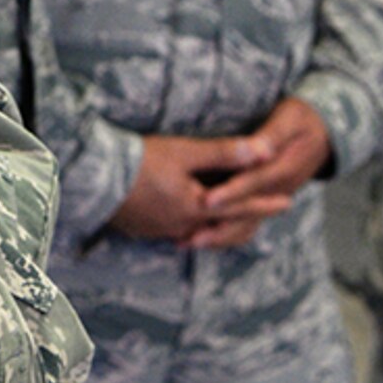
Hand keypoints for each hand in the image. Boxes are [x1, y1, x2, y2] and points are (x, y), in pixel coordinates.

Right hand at [106, 133, 273, 243]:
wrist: (95, 176)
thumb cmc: (141, 161)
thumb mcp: (186, 152)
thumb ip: (226, 154)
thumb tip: (264, 151)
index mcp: (196, 208)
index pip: (240, 206)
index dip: (264, 202)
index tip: (287, 203)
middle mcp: (181, 226)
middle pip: (220, 225)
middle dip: (242, 217)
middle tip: (263, 215)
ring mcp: (159, 230)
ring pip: (196, 231)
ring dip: (213, 225)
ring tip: (225, 219)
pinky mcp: (141, 229)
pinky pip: (173, 231)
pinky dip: (187, 226)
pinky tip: (185, 223)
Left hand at [188, 98, 330, 250]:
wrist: (324, 135)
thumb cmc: (302, 120)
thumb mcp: (290, 118)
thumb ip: (272, 135)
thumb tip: (259, 148)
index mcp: (282, 169)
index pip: (253, 184)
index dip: (230, 193)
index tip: (206, 201)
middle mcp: (277, 191)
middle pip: (246, 216)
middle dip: (217, 228)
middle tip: (188, 238)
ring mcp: (271, 199)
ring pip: (246, 226)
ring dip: (217, 237)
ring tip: (186, 243)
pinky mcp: (264, 202)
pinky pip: (245, 224)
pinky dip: (224, 233)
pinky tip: (199, 235)